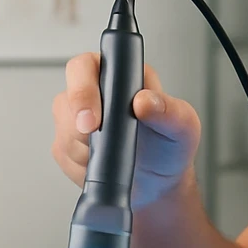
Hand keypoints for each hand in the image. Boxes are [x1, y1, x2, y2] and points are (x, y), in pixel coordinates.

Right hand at [52, 53, 201, 208]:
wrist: (158, 181)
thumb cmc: (170, 146)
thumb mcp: (183, 127)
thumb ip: (170, 111)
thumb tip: (144, 101)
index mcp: (121, 75)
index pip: (86, 66)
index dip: (83, 88)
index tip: (94, 119)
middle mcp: (95, 91)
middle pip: (66, 99)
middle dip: (78, 125)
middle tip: (97, 139)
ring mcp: (77, 117)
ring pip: (65, 131)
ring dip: (86, 149)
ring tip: (116, 153)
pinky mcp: (67, 143)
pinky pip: (64, 154)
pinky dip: (82, 165)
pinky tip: (104, 164)